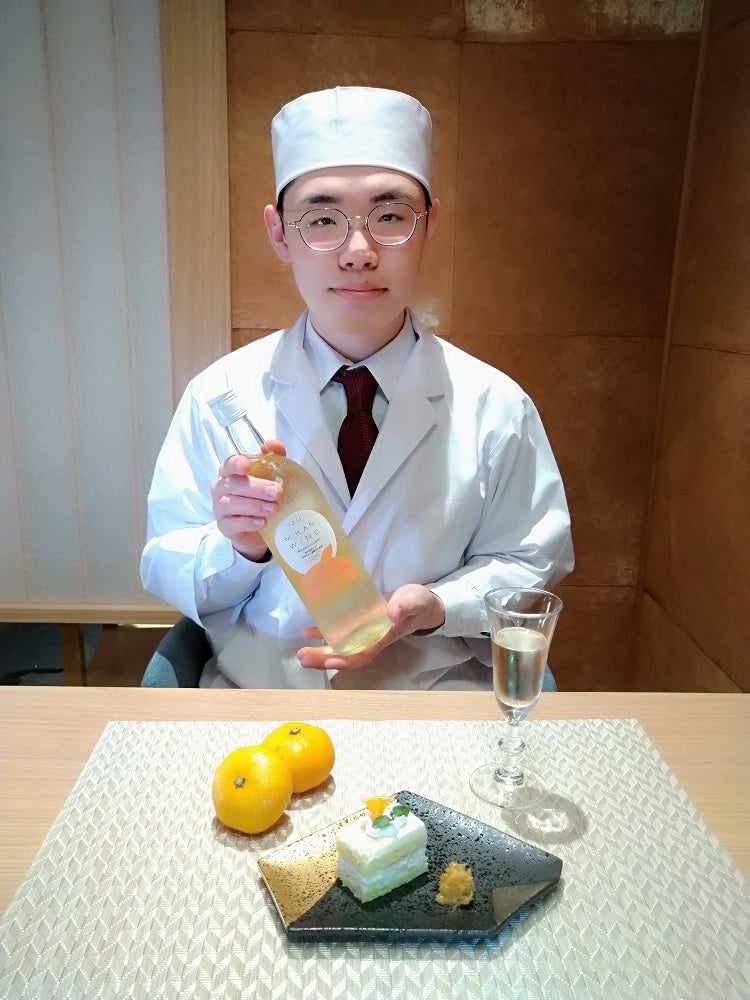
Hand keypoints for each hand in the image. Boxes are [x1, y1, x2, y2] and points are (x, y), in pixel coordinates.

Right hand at [211, 440, 285, 560]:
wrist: (260, 527)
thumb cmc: (262, 496)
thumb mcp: (271, 474)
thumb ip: (274, 456)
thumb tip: (272, 444)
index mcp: (230, 472)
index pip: (229, 464)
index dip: (236, 464)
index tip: (247, 466)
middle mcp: (221, 488)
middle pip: (232, 484)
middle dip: (255, 488)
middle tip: (277, 492)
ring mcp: (220, 508)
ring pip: (230, 504)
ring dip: (253, 505)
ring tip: (273, 508)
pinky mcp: (224, 527)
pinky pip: (231, 524)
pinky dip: (247, 522)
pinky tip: (262, 522)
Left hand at [297, 583, 445, 671]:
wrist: (421, 604)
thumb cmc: (419, 604)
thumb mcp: (415, 601)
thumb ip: (405, 606)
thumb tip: (391, 613)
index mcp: (384, 637)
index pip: (363, 654)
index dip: (346, 660)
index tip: (329, 661)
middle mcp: (370, 640)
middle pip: (345, 655)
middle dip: (324, 659)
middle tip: (302, 658)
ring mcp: (363, 633)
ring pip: (339, 647)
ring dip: (320, 651)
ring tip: (301, 652)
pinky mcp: (358, 624)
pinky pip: (339, 633)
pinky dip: (323, 634)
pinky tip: (308, 633)